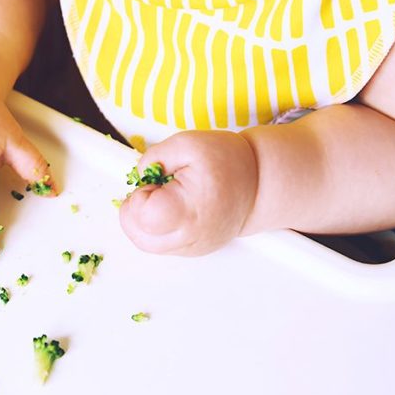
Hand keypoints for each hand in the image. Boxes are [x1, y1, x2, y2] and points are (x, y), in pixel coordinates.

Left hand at [119, 130, 257, 255]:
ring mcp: (190, 248)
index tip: (155, 183)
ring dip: (142, 220)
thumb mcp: (189, 143)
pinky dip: (155, 227)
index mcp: (190, 209)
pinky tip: (171, 209)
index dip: (139, 196)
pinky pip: (158, 244)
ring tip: (163, 199)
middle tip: (157, 190)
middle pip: (139, 235)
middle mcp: (190, 236)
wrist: (257, 185)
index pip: (143, 216)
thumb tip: (138, 175)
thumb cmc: (227, 163)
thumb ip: (155, 156)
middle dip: (137, 209)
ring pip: (145, 243)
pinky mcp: (190, 251)